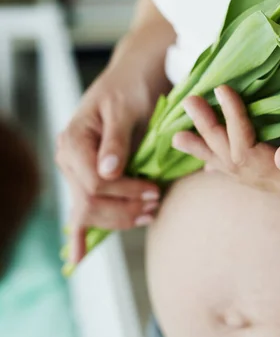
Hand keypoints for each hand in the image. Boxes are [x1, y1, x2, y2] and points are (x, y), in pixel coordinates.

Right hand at [55, 67, 161, 263]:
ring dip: (118, 218)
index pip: (93, 184)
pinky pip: (80, 207)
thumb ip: (116, 141)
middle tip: (156, 206)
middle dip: (123, 210)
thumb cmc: (131, 88)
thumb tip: (107, 173)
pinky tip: (77, 259)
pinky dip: (80, 234)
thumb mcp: (126, 109)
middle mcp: (67, 157)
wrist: (132, 78)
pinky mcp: (86, 175)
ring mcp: (74, 168)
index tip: (153, 191)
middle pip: (88, 203)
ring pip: (88, 210)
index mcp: (73, 140)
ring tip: (150, 213)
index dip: (124, 193)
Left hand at [172, 86, 279, 204]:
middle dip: (209, 137)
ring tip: (181, 140)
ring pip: (240, 174)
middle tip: (185, 109)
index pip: (251, 154)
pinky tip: (215, 163)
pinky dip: (230, 165)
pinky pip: (253, 177)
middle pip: (236, 166)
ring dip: (211, 153)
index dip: (232, 122)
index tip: (222, 90)